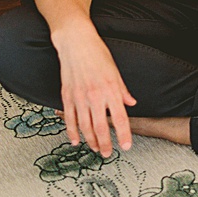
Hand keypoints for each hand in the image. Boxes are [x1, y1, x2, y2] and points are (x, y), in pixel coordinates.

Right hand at [56, 32, 135, 156]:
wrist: (76, 43)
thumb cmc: (97, 54)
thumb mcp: (115, 72)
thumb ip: (122, 91)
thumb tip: (130, 104)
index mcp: (110, 90)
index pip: (119, 118)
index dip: (124, 134)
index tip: (126, 146)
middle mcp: (95, 96)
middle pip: (100, 127)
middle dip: (105, 144)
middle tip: (107, 154)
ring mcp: (79, 97)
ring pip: (84, 126)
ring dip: (90, 140)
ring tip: (95, 148)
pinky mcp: (67, 96)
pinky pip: (69, 118)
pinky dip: (72, 132)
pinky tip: (76, 140)